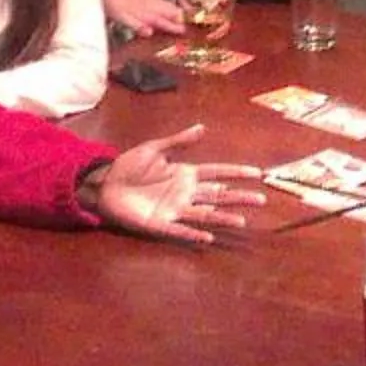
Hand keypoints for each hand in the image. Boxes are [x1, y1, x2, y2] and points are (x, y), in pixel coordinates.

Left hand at [89, 123, 265, 242]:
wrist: (104, 183)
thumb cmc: (129, 166)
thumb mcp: (154, 149)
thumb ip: (179, 141)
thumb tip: (203, 128)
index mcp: (185, 173)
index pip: (217, 173)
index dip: (236, 173)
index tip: (257, 173)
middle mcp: (185, 193)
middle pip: (218, 195)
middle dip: (239, 197)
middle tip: (261, 199)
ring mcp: (174, 210)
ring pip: (204, 214)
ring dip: (223, 217)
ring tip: (242, 220)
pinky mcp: (160, 224)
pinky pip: (180, 231)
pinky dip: (193, 234)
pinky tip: (207, 237)